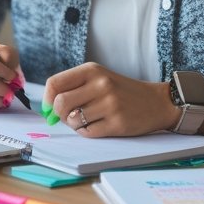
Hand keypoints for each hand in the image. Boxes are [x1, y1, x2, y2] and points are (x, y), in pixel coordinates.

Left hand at [42, 62, 176, 137]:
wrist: (156, 102)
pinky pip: (88, 132)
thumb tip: (47, 110)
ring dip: (75, 124)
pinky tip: (99, 125)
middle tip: (70, 116)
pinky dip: (88, 132)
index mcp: (92, 70)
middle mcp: (101, 84)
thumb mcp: (99, 78)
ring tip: (88, 120)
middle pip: (60, 103)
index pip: (54, 83)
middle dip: (60, 115)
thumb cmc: (121, 91)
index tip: (50, 107)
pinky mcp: (117, 123)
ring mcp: (110, 104)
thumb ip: (73, 88)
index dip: (47, 99)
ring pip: (73, 120)